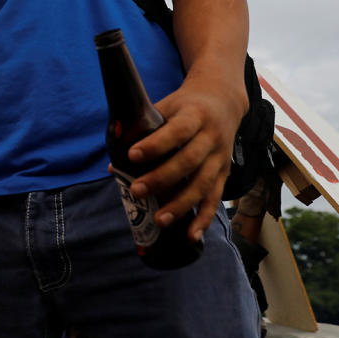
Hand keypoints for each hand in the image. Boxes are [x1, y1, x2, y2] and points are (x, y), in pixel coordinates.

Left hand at [123, 73, 247, 241]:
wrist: (224, 102)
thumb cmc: (185, 107)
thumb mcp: (166, 107)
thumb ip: (142, 132)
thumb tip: (113, 166)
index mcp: (194, 116)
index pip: (176, 131)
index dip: (155, 145)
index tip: (132, 155)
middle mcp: (211, 138)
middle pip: (188, 162)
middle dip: (161, 179)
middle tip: (136, 191)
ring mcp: (220, 158)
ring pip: (203, 184)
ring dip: (181, 204)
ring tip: (159, 220)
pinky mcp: (225, 174)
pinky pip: (215, 198)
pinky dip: (204, 219)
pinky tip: (190, 235)